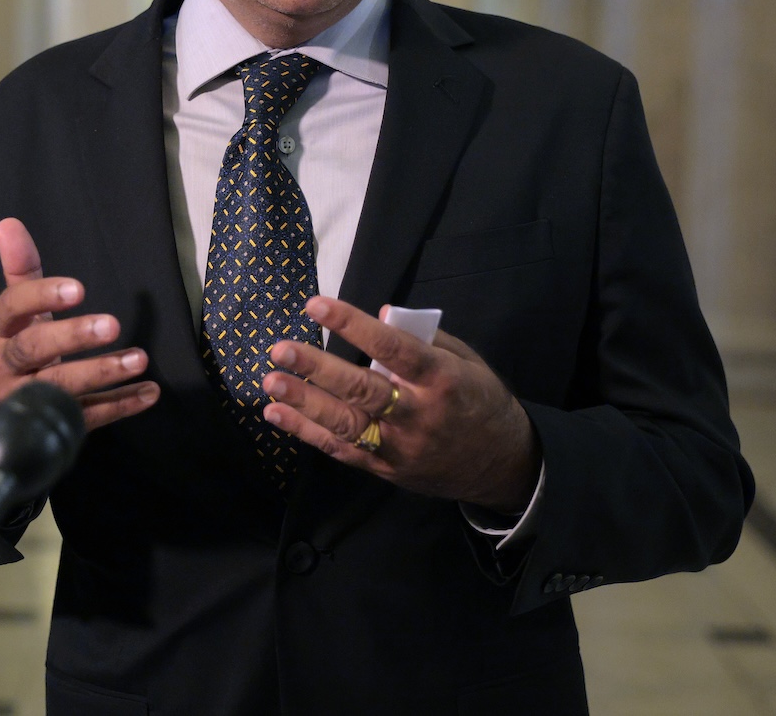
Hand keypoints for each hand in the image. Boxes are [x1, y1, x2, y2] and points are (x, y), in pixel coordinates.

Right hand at [0, 218, 159, 435]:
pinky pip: (86, 418)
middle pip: (33, 349)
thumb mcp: (16, 314)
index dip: (41, 297)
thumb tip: (9, 223)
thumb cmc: (16, 351)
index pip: (11, 308)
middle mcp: (5, 366)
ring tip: (139, 360)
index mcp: (0, 331)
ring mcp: (25, 401)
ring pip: (59, 388)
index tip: (78, 288)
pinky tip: (148, 392)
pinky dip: (119, 406)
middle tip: (113, 325)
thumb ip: (20, 269)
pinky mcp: (50, 428)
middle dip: (72, 337)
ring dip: (101, 373)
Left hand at [261, 297, 539, 512]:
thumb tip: (380, 313)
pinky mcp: (387, 470)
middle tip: (280, 350)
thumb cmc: (481, 401)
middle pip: (362, 389)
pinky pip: (343, 451)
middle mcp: (419, 414)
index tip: (317, 305)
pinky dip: (307, 433)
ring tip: (270, 382)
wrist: (504, 465)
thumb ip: (424, 338)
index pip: (392, 348)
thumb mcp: (466, 361)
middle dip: (318, 369)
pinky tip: (277, 414)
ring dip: (304, 403)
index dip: (352, 326)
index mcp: (442, 379)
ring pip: (346, 425)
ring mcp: (401, 446)